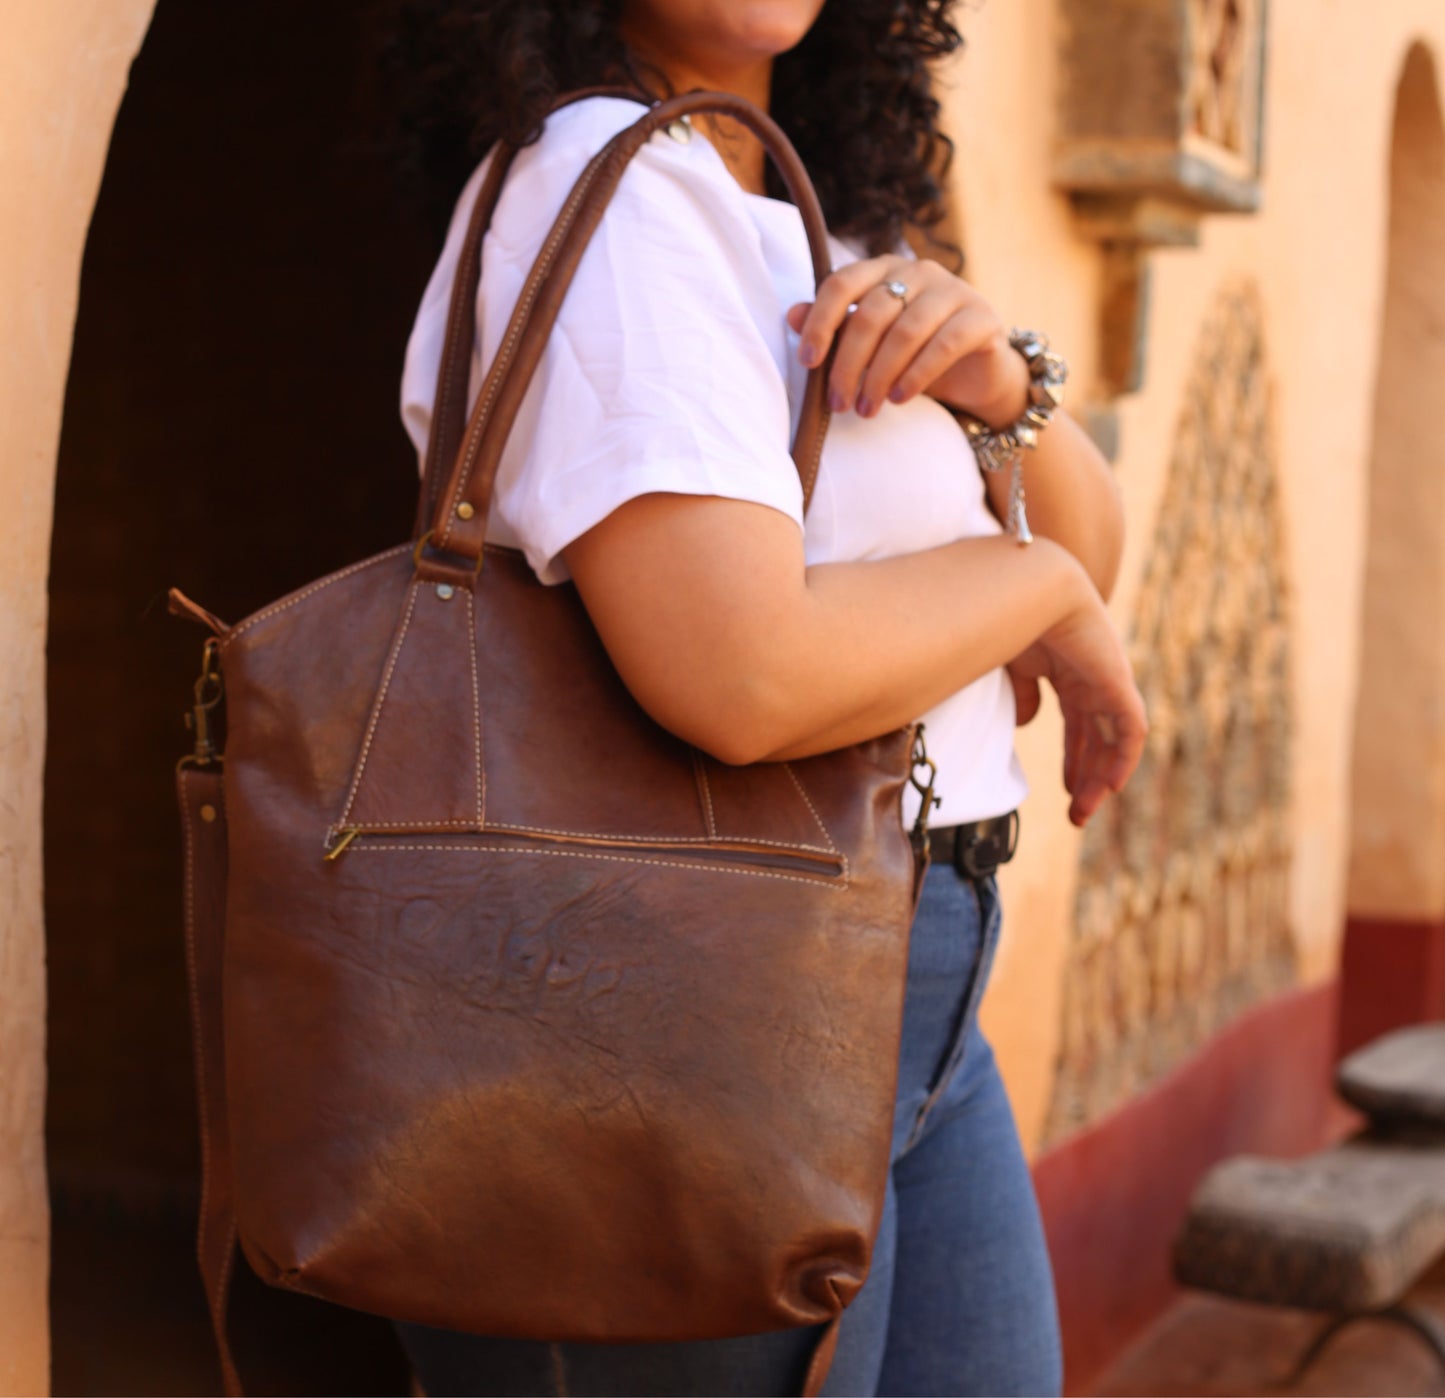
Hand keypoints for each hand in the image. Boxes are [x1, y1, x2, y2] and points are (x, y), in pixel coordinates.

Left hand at [786, 255, 1029, 425]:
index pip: (841, 284)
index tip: (808, 362)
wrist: (974, 374)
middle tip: (838, 404)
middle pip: (872, 314)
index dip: (820, 322)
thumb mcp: (869, 344)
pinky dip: (915, 375)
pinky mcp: (981, 317)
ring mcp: (953, 290)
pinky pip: (942, 346)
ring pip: (905, 331)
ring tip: (866, 409)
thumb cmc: (912, 355)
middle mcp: (918, 271)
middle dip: (849, 364)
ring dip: (879, 376)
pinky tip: (898, 398)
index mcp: (883, 270)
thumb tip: (791, 315)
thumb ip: (836, 327)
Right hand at [1007, 598, 1147, 826]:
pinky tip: (1109, 787)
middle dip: (1087, 776)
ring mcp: (1109, 681)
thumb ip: (1022, 694)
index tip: (1062, 788)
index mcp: (1069, 674)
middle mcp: (1094, 680)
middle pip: (1098, 738)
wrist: (1030, 590)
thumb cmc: (1013, 618)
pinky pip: (1130, 731)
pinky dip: (1122, 760)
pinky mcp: (1118, 684)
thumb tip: (1024, 724)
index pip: (1079, 726)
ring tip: (1085, 809)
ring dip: (1101, 778)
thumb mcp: (1012, 666)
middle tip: (1077, 813)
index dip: (1072, 759)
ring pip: (1114, 741)